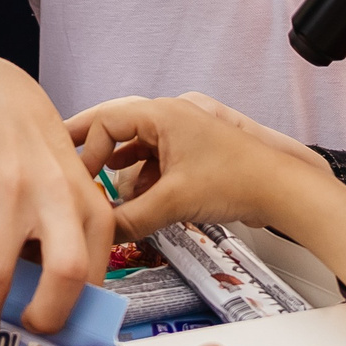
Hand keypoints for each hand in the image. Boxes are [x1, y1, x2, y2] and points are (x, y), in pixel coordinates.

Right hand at [0, 65, 113, 339]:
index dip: (73, 316)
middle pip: (65, 275)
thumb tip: (54, 310)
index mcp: (91, 206)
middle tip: (23, 335)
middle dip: (42, 319)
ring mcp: (10, 191)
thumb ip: (70, 240)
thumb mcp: (71, 191)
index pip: (93, 277)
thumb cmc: (38, 155)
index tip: (53, 336)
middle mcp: (57, 198)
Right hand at [76, 92, 331, 238]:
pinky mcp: (193, 150)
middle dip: (92, 147)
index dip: (85, 149)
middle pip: (117, 126)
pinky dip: (140, 172)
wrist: (281, 188)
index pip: (106, 121)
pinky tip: (135, 192)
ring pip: (136, 143)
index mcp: (162, 114)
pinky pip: (155, 155)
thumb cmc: (238, 179)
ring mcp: (182, 132)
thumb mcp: (174, 202)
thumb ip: (131, 219)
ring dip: (118, 163)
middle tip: (64, 158)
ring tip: (98, 182)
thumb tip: (102, 232)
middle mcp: (170, 116)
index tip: (79, 177)